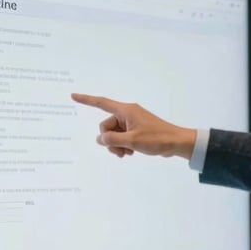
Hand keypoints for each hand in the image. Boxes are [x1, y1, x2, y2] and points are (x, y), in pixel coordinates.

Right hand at [71, 94, 195, 159]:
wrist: (177, 143)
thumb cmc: (157, 139)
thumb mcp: (131, 141)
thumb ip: (112, 140)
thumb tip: (100, 140)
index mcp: (126, 111)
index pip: (102, 103)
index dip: (86, 100)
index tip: (73, 96)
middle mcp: (128, 114)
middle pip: (106, 126)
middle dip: (109, 140)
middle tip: (121, 151)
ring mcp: (133, 123)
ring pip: (114, 134)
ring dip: (117, 145)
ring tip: (127, 153)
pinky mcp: (137, 131)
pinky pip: (122, 137)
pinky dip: (124, 145)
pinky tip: (131, 153)